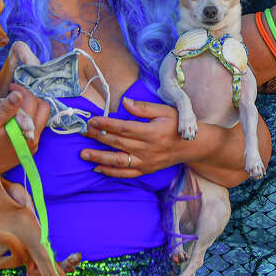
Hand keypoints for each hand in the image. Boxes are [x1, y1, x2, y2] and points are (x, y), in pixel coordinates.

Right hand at [0, 88, 49, 178]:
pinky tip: (13, 120)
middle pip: (43, 110)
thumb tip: (19, 94)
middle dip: (31, 98)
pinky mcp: (27, 152)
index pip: (33, 102)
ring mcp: (32, 147)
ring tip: (14, 107)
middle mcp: (33, 140)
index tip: (10, 87)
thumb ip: (6, 108)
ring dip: (31, 109)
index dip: (22, 91)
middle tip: (15, 95)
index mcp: (26, 132)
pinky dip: (28, 121)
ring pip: (41, 121)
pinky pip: (35, 131)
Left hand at [81, 97, 196, 177]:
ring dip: (99, 157)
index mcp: (152, 132)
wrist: (192, 146)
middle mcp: (148, 149)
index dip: (107, 124)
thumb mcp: (164, 111)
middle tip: (83, 132)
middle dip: (98, 137)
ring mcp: (146, 162)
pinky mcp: (146, 170)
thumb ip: (143, 108)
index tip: (92, 120)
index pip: (124, 128)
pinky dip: (111, 172)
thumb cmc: (176, 125)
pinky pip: (126, 173)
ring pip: (118, 161)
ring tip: (83, 154)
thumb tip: (124, 102)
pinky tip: (97, 167)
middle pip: (118, 143)